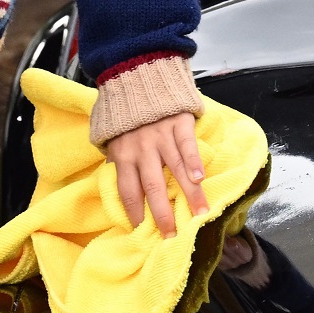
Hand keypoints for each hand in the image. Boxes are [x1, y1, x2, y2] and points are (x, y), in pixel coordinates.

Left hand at [104, 113, 208, 236]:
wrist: (138, 76)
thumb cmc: (125, 114)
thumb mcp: (112, 138)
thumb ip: (118, 162)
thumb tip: (124, 188)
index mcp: (122, 155)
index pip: (127, 191)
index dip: (135, 213)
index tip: (143, 233)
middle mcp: (141, 149)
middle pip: (151, 187)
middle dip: (162, 214)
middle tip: (172, 236)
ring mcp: (161, 136)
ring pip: (174, 169)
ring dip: (188, 193)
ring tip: (200, 213)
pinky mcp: (178, 123)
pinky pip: (187, 145)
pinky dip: (193, 161)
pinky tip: (200, 178)